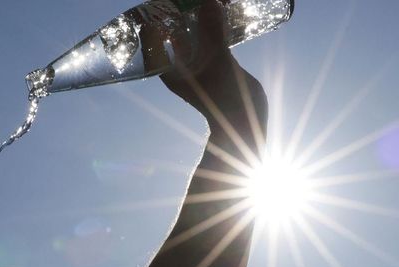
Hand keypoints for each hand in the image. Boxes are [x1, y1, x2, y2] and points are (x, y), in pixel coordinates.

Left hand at [149, 0, 267, 133]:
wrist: (244, 122)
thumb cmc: (224, 99)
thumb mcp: (218, 61)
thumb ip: (213, 32)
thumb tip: (209, 1)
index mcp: (169, 68)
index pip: (153, 35)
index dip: (158, 14)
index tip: (168, 0)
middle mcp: (180, 63)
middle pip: (174, 29)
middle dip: (181, 10)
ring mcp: (198, 61)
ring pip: (194, 31)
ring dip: (201, 14)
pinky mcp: (215, 60)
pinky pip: (211, 36)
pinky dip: (215, 23)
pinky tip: (224, 8)